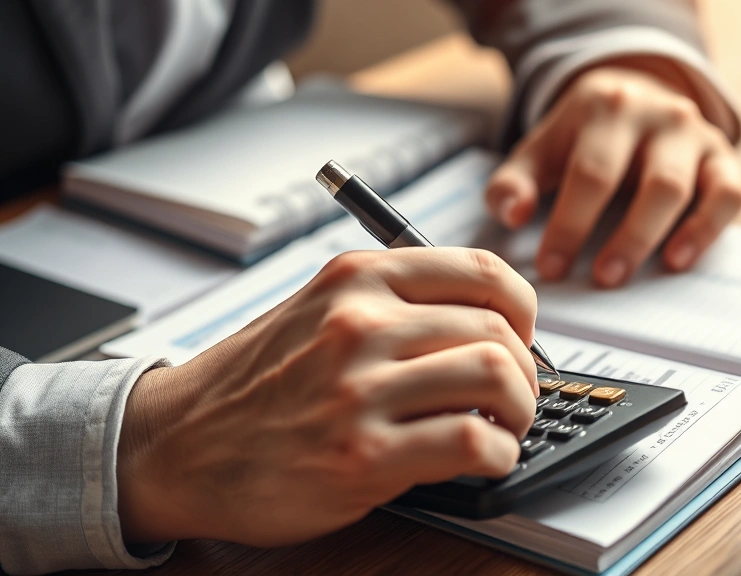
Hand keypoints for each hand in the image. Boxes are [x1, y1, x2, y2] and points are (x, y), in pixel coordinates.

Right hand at [116, 248, 538, 545]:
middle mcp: (361, 323)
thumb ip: (394, 303)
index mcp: (357, 277)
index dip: (523, 308)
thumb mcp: (317, 310)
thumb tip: (486, 320)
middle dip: (525, 370)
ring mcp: (360, 388)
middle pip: (498, 329)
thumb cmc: (254, 383)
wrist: (175, 445)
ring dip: (519, 411)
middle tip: (515, 396)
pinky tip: (483, 458)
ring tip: (503, 426)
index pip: (483, 269)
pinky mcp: (362, 455)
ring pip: (496, 378)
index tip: (522, 336)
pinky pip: (473, 441)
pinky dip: (498, 453)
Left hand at [485, 61, 740, 287]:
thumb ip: (514, 182)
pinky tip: (678, 259)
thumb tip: (512, 214)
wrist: (636, 96)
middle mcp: (655, 114)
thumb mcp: (540, 151)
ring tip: (630, 275)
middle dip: (622, 237)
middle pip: (645, 181)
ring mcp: (693, 134)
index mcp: (603, 106)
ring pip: (682, 188)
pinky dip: (706, 229)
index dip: (570, 224)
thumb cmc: (581, 139)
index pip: (589, 173)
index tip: (551, 268)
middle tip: (600, 281)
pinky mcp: (723, 157)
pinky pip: (729, 193)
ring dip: (655, 236)